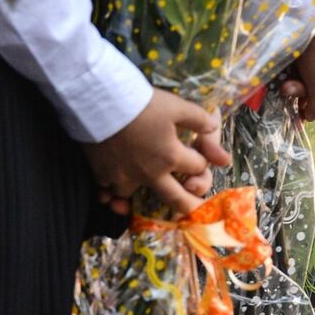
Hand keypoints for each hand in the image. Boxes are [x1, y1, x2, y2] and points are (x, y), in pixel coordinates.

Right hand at [83, 89, 231, 213]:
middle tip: (194, 212)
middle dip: (189, 205)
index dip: (201, 162)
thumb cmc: (141, 104)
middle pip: (175, 198)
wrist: (101, 102)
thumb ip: (198, 119)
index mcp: (171, 157)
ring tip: (138, 196)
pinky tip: (108, 193)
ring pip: (134, 196)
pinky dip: (108, 193)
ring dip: (137, 196)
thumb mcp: (176, 106)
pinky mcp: (101, 174)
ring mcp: (124, 178)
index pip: (197, 167)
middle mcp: (150, 174)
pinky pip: (106, 192)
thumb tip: (213, 128)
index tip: (198, 157)